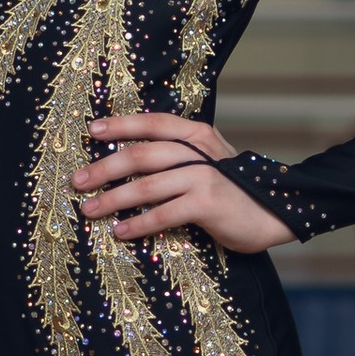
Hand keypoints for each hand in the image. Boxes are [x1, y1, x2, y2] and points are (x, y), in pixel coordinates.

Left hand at [72, 112, 291, 253]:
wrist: (277, 211)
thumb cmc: (235, 189)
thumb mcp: (209, 161)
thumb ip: (179, 155)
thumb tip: (131, 159)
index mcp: (197, 135)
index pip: (152, 124)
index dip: (120, 125)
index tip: (92, 130)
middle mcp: (198, 151)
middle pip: (141, 154)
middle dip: (104, 167)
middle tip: (77, 181)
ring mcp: (203, 176)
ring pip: (146, 185)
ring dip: (113, 199)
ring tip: (90, 210)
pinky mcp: (207, 204)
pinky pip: (163, 214)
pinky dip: (138, 224)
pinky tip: (121, 231)